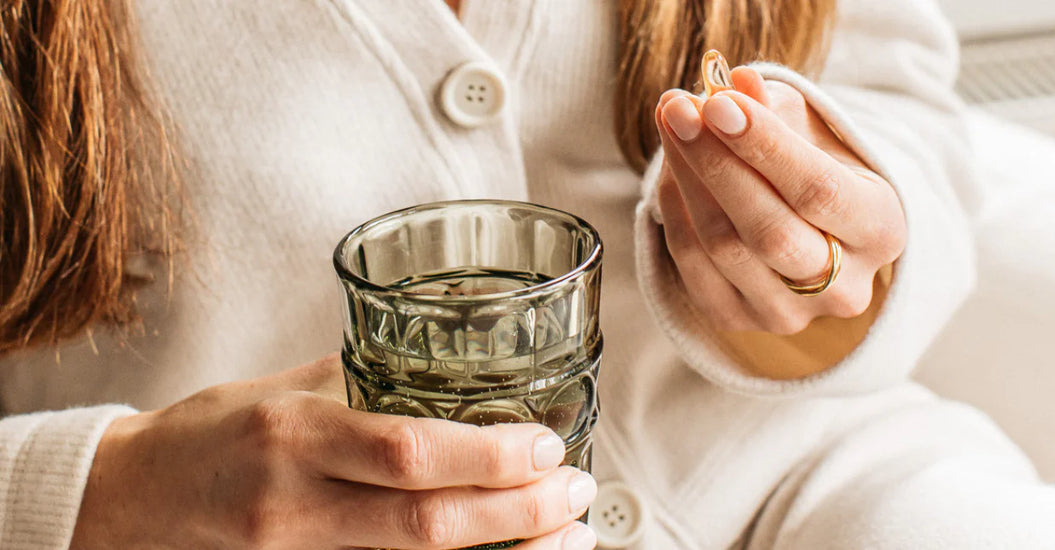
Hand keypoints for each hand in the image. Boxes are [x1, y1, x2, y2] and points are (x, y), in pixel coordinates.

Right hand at [72, 354, 597, 549]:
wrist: (122, 501)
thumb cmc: (205, 434)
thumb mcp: (278, 388)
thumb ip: (362, 381)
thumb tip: (441, 367)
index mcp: (295, 432)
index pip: (408, 451)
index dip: (489, 456)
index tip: (546, 447)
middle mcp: (296, 503)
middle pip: (426, 525)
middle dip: (518, 514)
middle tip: (577, 496)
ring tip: (566, 542)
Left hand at [654, 67, 905, 335]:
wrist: (810, 230)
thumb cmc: (815, 167)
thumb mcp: (811, 131)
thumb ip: (777, 108)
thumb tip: (736, 83)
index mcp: (882, 231)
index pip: (818, 191)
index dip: (764, 147)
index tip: (717, 103)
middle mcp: (844, 287)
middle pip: (769, 231)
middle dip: (716, 164)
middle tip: (678, 109)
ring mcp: (792, 315)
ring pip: (726, 250)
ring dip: (687, 181)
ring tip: (671, 126)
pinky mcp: (741, 323)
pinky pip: (695, 271)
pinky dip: (675, 216)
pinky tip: (670, 174)